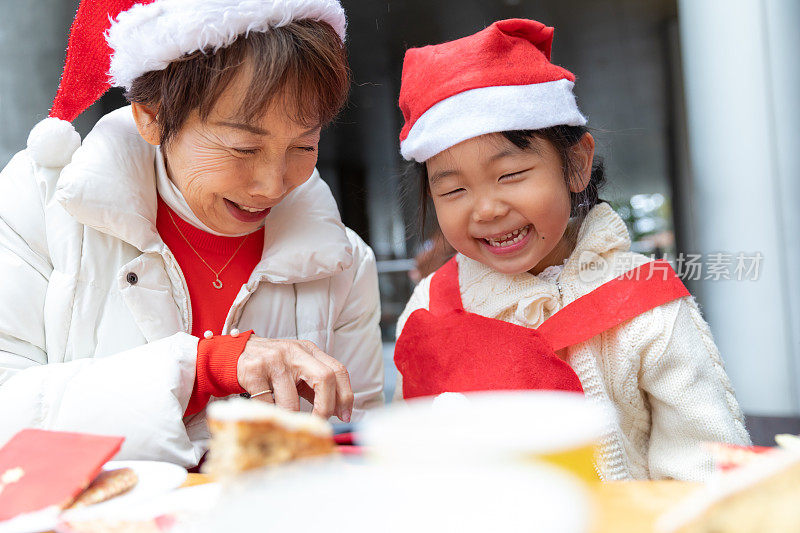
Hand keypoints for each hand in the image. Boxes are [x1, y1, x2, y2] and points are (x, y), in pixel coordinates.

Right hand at [236, 336, 353, 421]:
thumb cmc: (270, 366)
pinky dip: (271, 413)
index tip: (344, 416)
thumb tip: (338, 411)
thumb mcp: (295, 368)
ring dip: (292, 416)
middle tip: (319, 423)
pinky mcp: (254, 371)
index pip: (338, 370)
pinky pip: (268, 404)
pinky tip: (268, 411)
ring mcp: (274, 360)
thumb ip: (315, 385)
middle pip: (324, 378)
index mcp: (309, 351)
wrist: (232, 354)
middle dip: (326, 407)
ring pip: (292, 400)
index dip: (345, 395)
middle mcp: (294, 352)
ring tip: (288, 419)